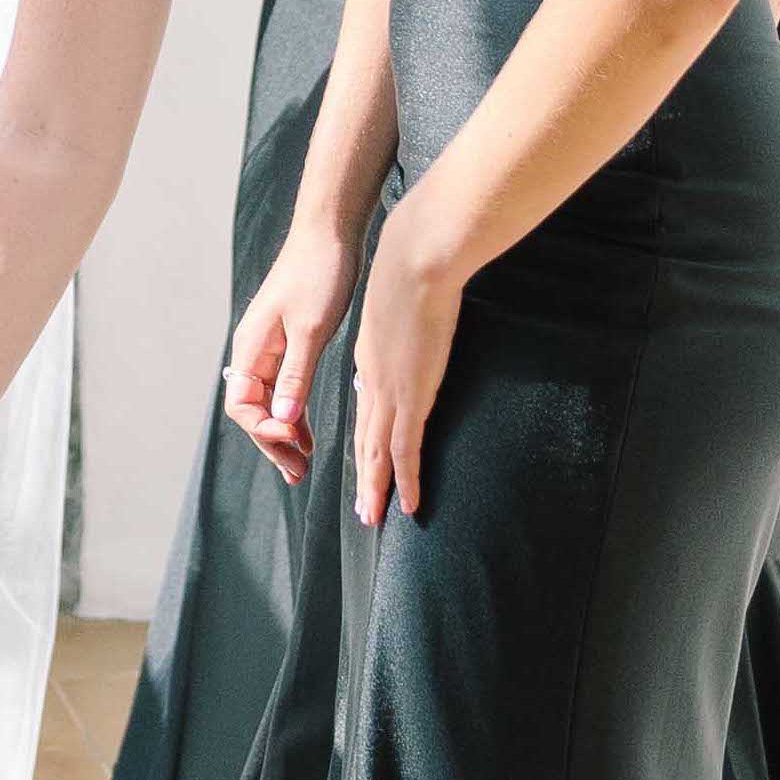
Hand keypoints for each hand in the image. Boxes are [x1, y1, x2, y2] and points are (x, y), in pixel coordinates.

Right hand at [225, 210, 359, 489]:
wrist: (330, 233)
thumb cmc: (319, 274)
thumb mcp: (311, 329)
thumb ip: (295, 377)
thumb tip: (282, 421)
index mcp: (252, 346)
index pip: (243, 405)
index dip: (264, 431)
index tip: (294, 442)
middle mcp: (254, 350)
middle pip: (252, 410)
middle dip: (273, 444)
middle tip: (299, 473)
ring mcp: (270, 347)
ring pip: (268, 403)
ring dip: (283, 434)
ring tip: (304, 464)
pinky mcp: (289, 343)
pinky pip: (283, 389)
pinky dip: (293, 414)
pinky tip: (308, 433)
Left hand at [351, 218, 461, 528]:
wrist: (415, 262)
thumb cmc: (414, 269)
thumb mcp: (398, 302)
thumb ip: (402, 328)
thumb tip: (413, 337)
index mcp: (368, 357)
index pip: (366, 409)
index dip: (366, 439)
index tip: (368, 461)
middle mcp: (372, 379)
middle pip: (365, 439)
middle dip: (365, 477)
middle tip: (364, 508)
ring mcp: (390, 390)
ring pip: (377, 452)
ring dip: (377, 488)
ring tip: (375, 517)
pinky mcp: (410, 395)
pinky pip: (404, 450)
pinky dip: (405, 480)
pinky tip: (406, 504)